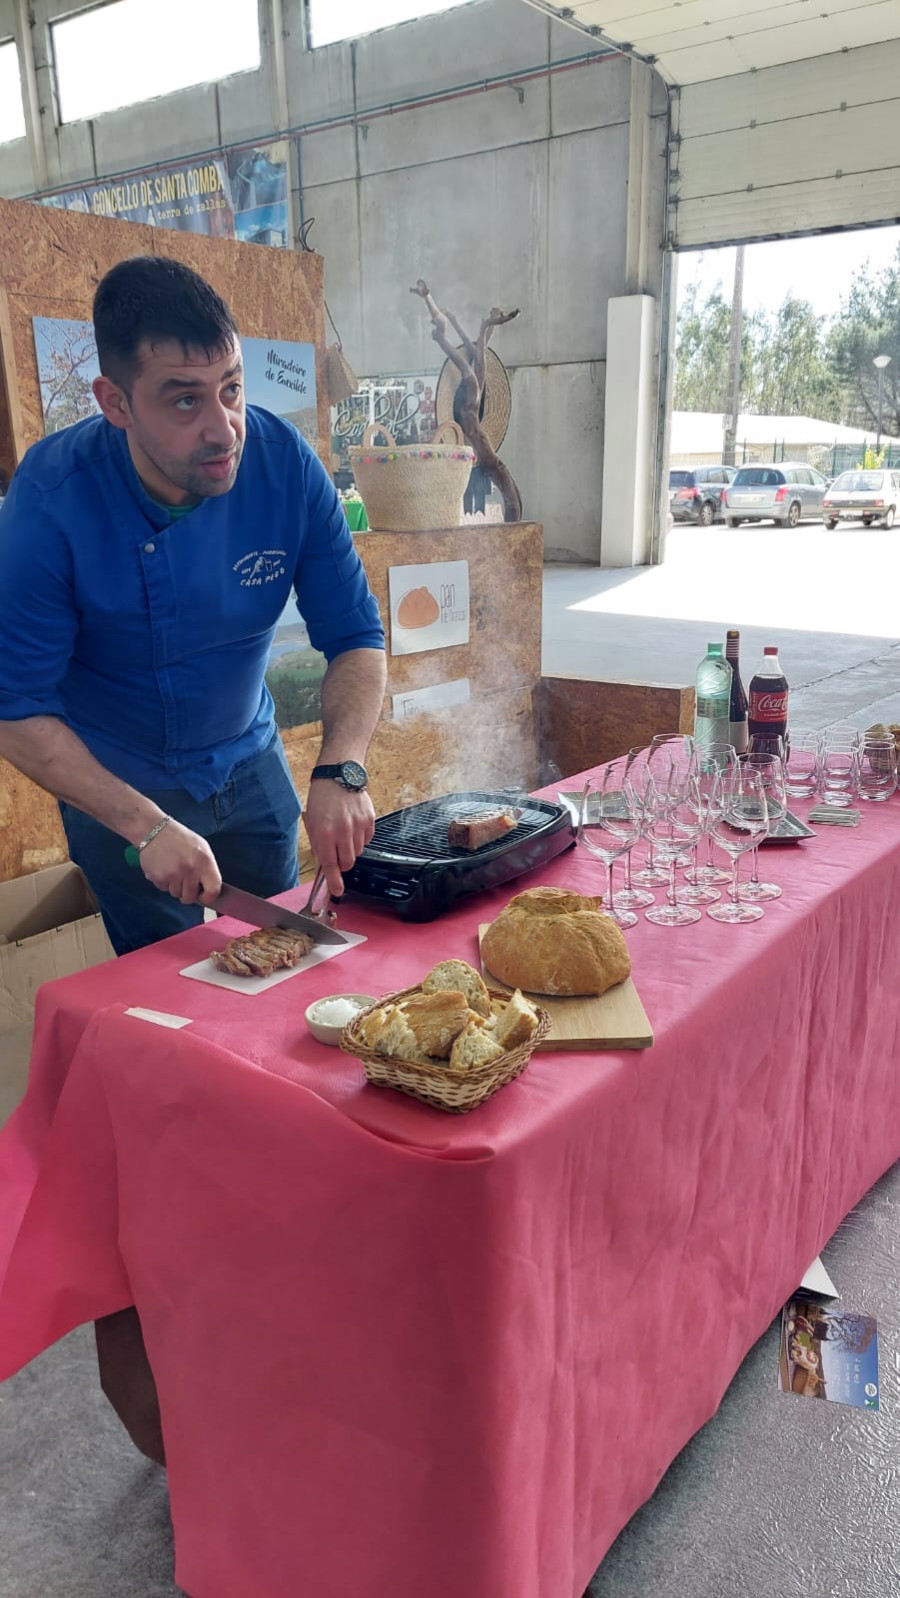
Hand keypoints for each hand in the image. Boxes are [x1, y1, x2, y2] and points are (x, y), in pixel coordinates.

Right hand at [139, 819, 222, 905]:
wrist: (154, 830)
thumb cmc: (179, 838)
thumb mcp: (201, 848)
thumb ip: (207, 868)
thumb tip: (209, 890)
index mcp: (205, 861)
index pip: (213, 890)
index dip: (208, 898)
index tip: (203, 897)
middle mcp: (190, 869)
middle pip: (190, 897)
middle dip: (187, 893)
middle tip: (183, 881)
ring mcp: (174, 874)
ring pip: (176, 894)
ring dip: (174, 886)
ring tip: (172, 870)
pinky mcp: (159, 877)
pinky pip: (163, 889)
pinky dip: (163, 882)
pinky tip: (163, 868)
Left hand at [304, 780, 375, 897]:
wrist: (339, 775)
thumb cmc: (322, 797)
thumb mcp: (312, 822)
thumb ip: (318, 844)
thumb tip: (325, 863)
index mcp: (325, 832)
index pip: (330, 864)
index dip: (334, 881)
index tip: (337, 890)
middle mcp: (343, 831)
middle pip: (348, 862)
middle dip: (342, 863)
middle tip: (337, 853)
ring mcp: (358, 826)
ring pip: (358, 852)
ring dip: (350, 849)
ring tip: (343, 832)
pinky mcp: (369, 820)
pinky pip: (366, 840)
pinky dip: (360, 838)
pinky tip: (352, 826)